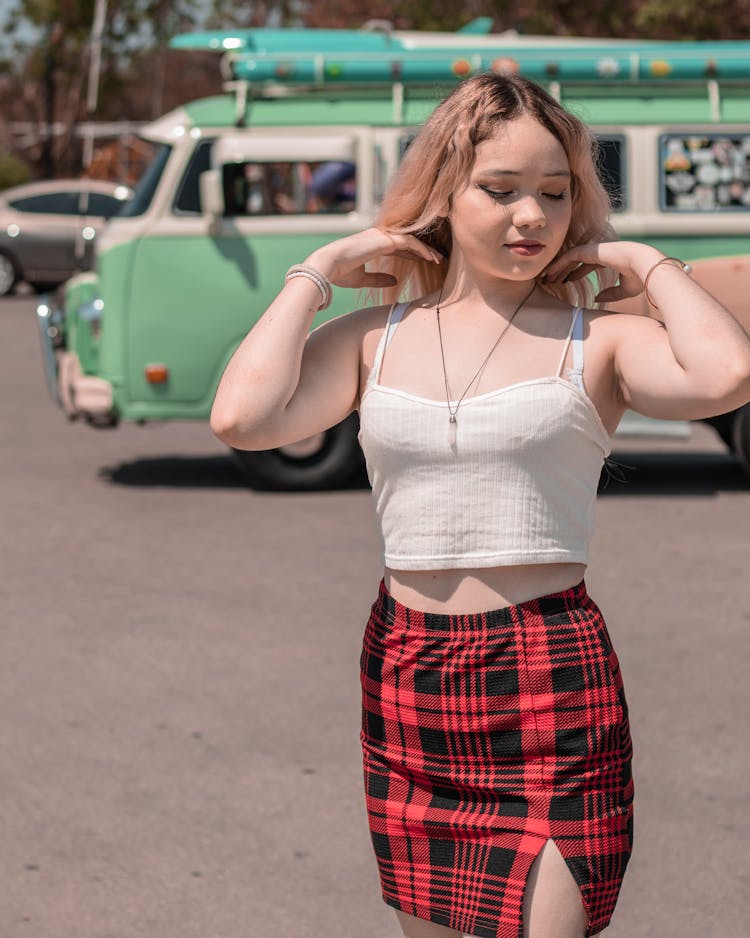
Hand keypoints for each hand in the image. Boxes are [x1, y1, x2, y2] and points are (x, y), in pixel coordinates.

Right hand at [305, 227, 443, 289]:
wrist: (327, 266)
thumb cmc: (339, 273)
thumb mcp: (363, 278)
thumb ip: (379, 278)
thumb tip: (395, 281)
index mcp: (373, 244)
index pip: (399, 247)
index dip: (413, 255)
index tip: (427, 263)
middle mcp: (379, 237)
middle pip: (408, 241)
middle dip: (424, 250)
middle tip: (440, 259)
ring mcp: (382, 236)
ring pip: (412, 240)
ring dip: (427, 250)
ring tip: (440, 259)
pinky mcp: (385, 239)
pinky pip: (410, 242)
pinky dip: (422, 249)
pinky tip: (432, 258)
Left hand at [543, 241, 662, 303]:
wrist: (646, 266)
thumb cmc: (640, 278)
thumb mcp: (624, 290)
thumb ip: (610, 294)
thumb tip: (596, 298)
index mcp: (609, 259)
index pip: (587, 264)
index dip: (575, 272)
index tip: (564, 280)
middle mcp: (600, 252)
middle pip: (575, 259)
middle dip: (561, 269)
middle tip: (548, 279)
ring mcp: (595, 250)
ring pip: (569, 257)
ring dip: (556, 267)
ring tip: (544, 276)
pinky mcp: (591, 250)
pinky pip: (569, 256)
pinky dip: (558, 264)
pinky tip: (548, 272)